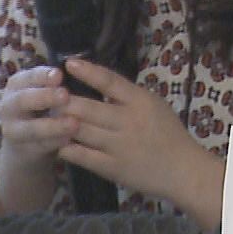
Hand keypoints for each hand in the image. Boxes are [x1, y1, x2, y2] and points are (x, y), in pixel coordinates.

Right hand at [0, 64, 76, 167]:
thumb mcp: (46, 91)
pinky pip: (38, 146)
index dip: (42, 75)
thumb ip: (57, 82)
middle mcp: (10, 106)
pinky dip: (54, 143)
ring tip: (74, 123)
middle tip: (65, 95)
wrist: (26, 144)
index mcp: (17, 85)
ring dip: (52, 125)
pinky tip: (69, 140)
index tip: (60, 74)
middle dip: (44, 97)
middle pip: (23, 100)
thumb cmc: (43, 108)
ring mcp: (13, 130)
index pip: (27, 77)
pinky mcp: (22, 150)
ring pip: (30, 128)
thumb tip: (82, 66)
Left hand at [56, 58, 223, 228]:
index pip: (110, 82)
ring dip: (60, 123)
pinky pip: (82, 155)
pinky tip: (58, 143)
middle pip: (87, 107)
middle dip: (64, 101)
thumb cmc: (169, 134)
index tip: (69, 63)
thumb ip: (129, 96)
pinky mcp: (112, 167)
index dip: (88, 71)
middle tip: (49, 96)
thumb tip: (99, 81)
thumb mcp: (155, 106)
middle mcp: (128, 121)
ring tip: (48, 117)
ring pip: (80, 130)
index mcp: (141, 102)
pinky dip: (67, 148)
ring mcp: (119, 146)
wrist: (184, 170)